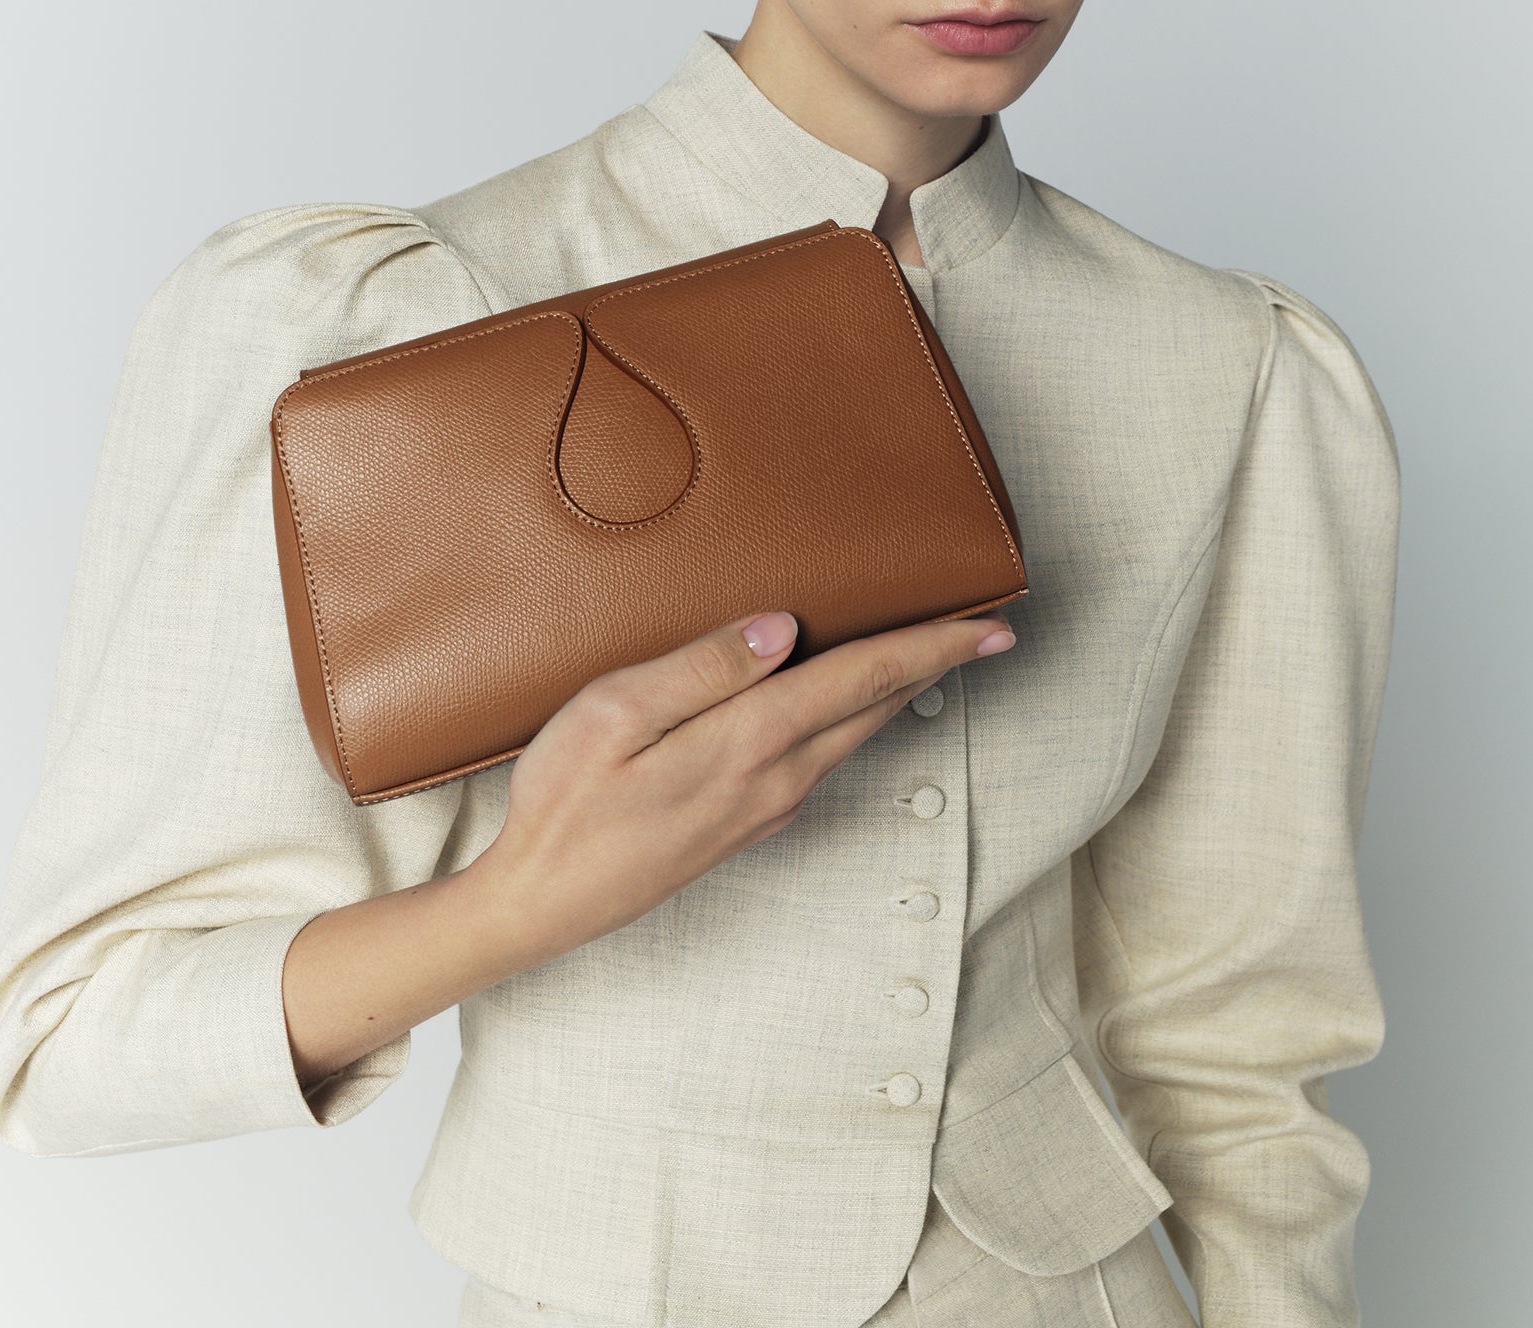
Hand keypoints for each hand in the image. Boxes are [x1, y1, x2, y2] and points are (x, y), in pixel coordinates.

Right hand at [468, 606, 1015, 964]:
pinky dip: (854, 720)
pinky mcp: (745, 823)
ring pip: (852, 736)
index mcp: (747, 743)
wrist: (539, 904)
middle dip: (932, 667)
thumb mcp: (613, 713)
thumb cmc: (564, 802)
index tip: (992, 627)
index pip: (862, 680)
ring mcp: (763, 808)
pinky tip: (846, 703)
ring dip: (896, 692)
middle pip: (873, 709)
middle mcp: (773, 780)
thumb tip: (781, 629)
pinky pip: (821, 757)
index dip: (931, 648)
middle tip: (985, 632)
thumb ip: (700, 668)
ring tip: (928, 654)